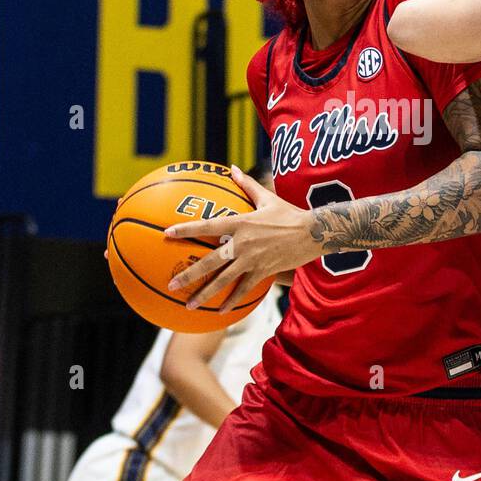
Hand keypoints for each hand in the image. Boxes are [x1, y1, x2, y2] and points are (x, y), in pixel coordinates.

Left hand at [162, 166, 322, 311]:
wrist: (313, 232)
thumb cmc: (289, 213)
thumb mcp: (267, 197)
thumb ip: (246, 184)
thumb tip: (231, 168)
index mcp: (241, 223)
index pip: (208, 226)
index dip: (186, 230)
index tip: (167, 234)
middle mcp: (243, 243)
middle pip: (210, 261)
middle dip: (189, 274)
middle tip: (171, 284)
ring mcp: (253, 260)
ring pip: (224, 280)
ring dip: (205, 294)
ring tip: (189, 305)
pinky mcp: (264, 272)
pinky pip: (244, 289)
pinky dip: (232, 301)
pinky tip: (220, 311)